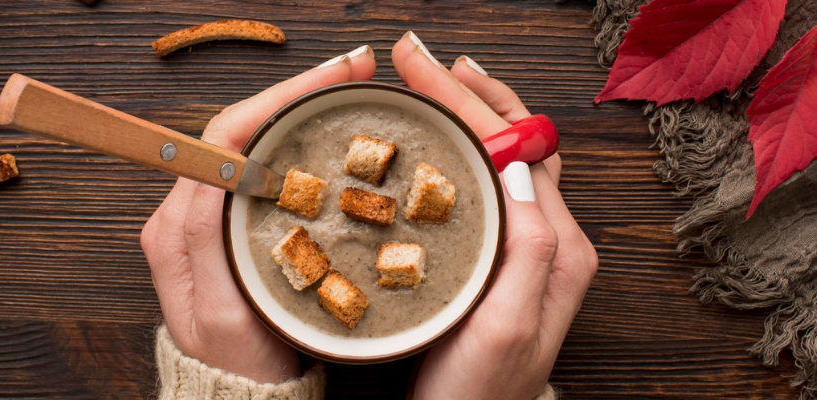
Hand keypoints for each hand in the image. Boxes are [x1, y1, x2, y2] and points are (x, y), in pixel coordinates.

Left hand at [140, 47, 375, 383]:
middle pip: (239, 130)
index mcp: (178, 225)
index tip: (325, 81)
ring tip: (342, 91)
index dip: (275, 101)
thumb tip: (214, 173)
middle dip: (293, 94)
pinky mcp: (231, 224)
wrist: (240, 392)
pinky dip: (294, 142)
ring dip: (295, 111)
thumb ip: (205, 242)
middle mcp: (188, 211)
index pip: (224, 139)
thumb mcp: (222, 310)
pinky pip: (261, 168)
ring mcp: (210, 215)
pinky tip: (324, 132)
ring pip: (252, 144)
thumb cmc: (236, 361)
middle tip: (349, 73)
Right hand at [391, 32, 598, 398]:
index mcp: (559, 246)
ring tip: (441, 84)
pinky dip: (469, 150)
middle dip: (472, 94)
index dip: (469, 102)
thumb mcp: (507, 321)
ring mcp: (532, 248)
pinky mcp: (507, 259)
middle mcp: (554, 239)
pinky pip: (494, 185)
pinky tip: (446, 142)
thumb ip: (528, 244)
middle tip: (424, 61)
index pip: (517, 148)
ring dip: (475, 114)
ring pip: (508, 158)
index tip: (423, 68)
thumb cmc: (480, 388)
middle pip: (520, 142)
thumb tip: (513, 166)